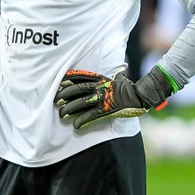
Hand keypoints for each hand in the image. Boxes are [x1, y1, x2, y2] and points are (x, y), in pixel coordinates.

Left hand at [56, 65, 173, 129]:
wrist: (139, 96)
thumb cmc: (131, 88)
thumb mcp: (122, 79)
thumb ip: (118, 75)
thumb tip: (122, 69)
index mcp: (101, 80)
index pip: (82, 76)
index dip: (69, 78)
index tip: (60, 81)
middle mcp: (99, 88)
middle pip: (77, 89)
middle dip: (64, 94)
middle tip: (55, 99)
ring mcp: (101, 99)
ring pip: (80, 103)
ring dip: (69, 109)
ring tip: (61, 114)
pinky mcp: (105, 110)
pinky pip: (90, 115)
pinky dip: (81, 120)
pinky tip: (75, 125)